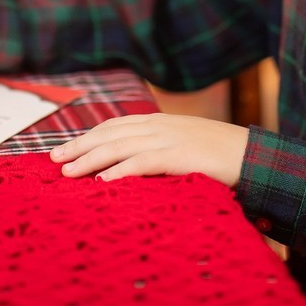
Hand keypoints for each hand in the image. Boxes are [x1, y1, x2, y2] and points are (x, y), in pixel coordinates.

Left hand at [49, 113, 249, 186]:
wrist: (253, 156)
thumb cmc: (219, 156)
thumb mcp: (184, 146)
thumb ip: (159, 151)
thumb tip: (130, 165)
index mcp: (159, 122)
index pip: (114, 126)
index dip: (87, 137)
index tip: (65, 149)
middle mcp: (159, 126)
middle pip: (109, 134)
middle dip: (79, 147)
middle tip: (53, 161)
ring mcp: (168, 139)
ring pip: (119, 147)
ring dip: (90, 160)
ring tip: (68, 173)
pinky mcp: (178, 156)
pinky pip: (142, 163)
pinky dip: (120, 171)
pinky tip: (102, 182)